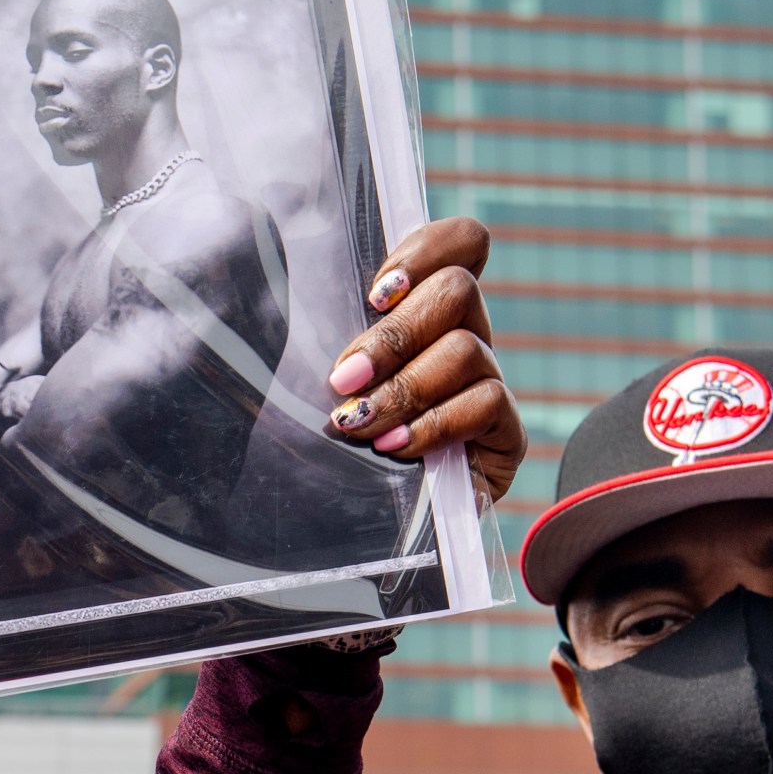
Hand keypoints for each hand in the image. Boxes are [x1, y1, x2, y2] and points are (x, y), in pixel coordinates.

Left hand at [322, 216, 526, 503]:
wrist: (358, 530)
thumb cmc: (321, 444)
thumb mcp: (308, 377)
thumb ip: (312, 328)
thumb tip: (267, 280)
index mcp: (423, 310)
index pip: (461, 243)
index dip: (427, 250)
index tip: (375, 295)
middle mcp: (463, 336)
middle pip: (458, 290)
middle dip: (394, 336)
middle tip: (344, 378)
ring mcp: (487, 383)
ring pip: (466, 348)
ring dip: (405, 387)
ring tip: (359, 424)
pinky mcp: (505, 434)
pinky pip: (487, 402)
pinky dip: (434, 424)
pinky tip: (396, 448)